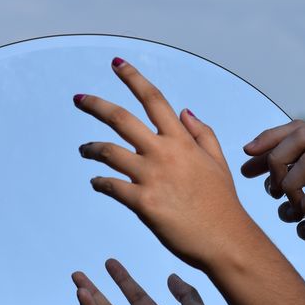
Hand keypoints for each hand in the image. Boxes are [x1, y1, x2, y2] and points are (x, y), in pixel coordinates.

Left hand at [73, 57, 251, 270]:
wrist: (226, 241)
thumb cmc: (222, 205)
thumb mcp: (217, 163)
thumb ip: (201, 134)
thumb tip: (184, 111)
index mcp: (182, 141)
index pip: (154, 99)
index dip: (133, 78)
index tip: (116, 63)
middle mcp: (165, 153)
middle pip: (121, 119)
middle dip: (96, 105)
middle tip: (78, 98)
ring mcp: (152, 176)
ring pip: (108, 152)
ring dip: (91, 149)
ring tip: (84, 150)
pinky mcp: (142, 202)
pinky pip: (110, 185)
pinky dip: (99, 182)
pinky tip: (96, 183)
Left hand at [241, 120, 304, 268]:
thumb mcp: (301, 191)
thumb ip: (281, 170)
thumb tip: (248, 151)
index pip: (300, 128)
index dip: (270, 137)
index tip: (246, 154)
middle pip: (303, 137)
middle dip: (276, 161)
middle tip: (272, 191)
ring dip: (290, 190)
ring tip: (293, 212)